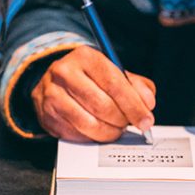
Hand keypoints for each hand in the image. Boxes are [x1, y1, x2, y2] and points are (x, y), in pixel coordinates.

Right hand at [32, 46, 155, 141]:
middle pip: (102, 106)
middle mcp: (65, 72)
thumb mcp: (114, 72)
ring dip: (109, 132)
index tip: (146, 120)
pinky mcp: (46, 116)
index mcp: (85, 57)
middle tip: (128, 124)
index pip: (114, 84)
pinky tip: (97, 130)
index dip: (134, 106)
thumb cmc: (89, 79)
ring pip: (89, 124)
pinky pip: (77, 135)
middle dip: (122, 121)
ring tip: (115, 129)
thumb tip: (147, 104)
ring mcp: (52, 95)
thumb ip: (136, 86)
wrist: (53, 84)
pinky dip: (93, 137)